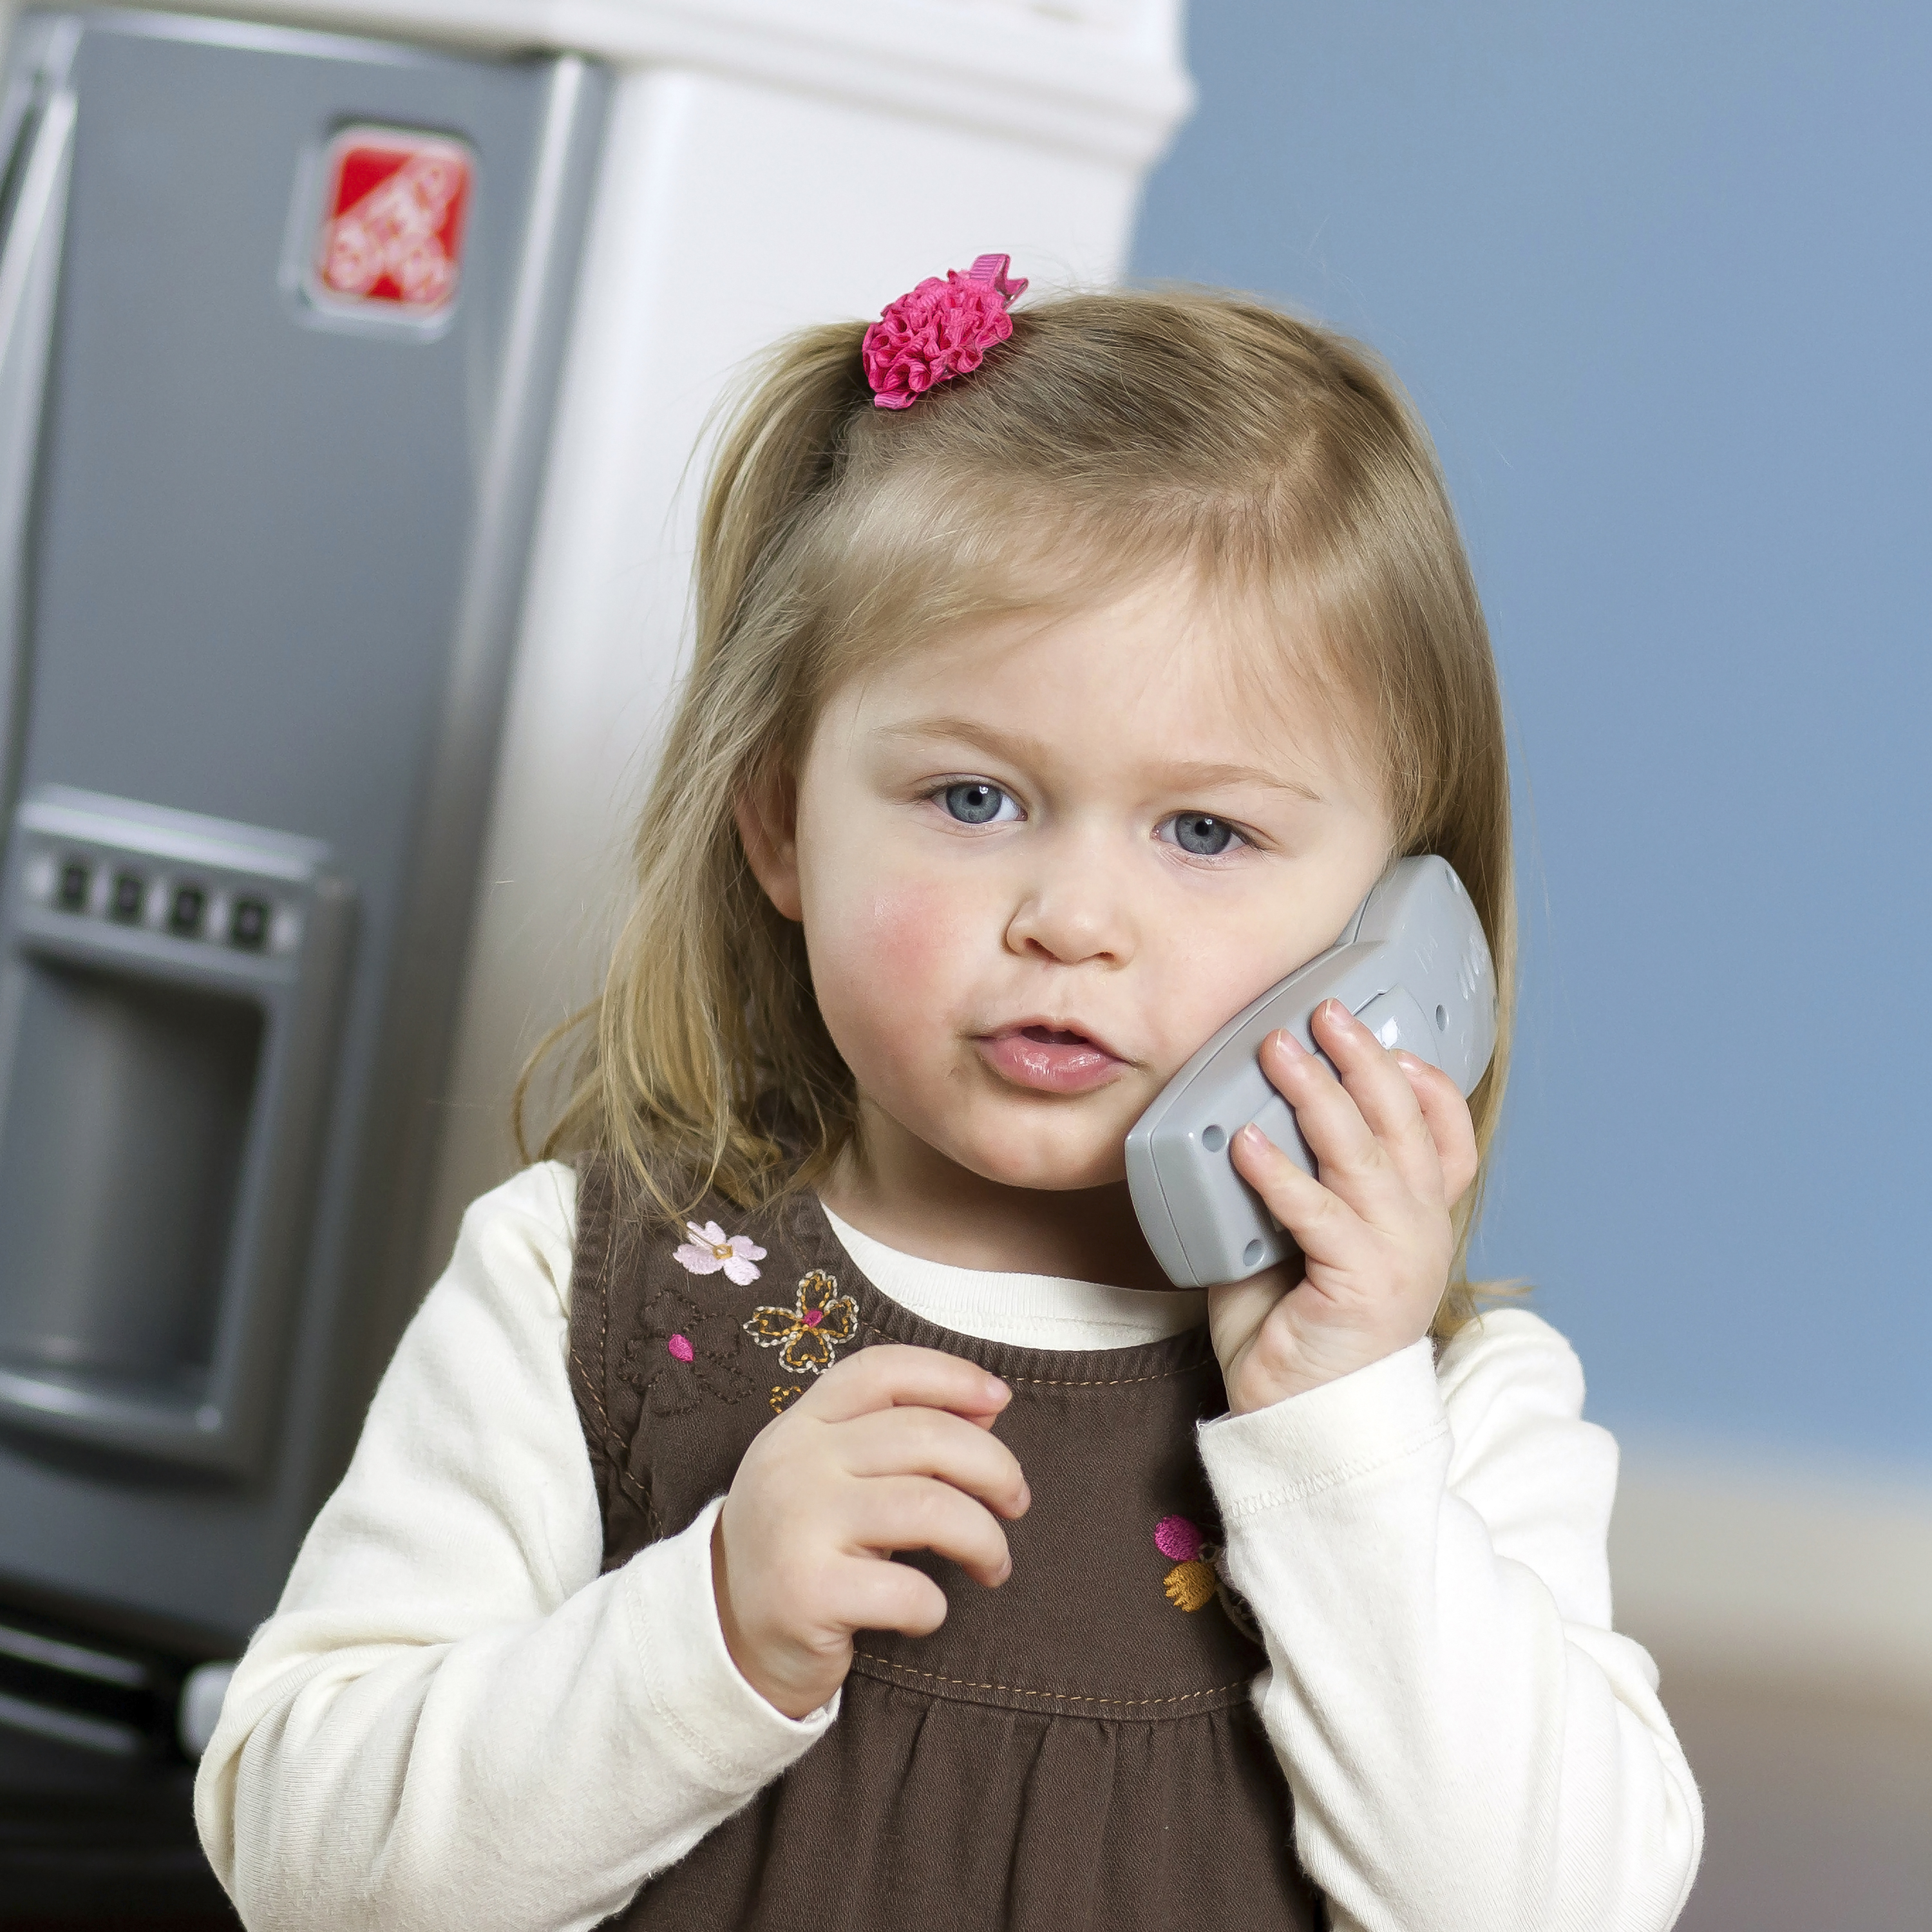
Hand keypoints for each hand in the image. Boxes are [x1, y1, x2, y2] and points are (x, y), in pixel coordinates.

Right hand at [710, 1344, 1029, 1718]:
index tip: (1000, 1400)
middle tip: (1016, 1501)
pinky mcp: (808, 1594)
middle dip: (993, 1467)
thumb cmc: (804, 1547)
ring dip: (984, 1539)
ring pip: (929, 1509)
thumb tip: (987, 1411)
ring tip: (994, 1564)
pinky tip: (926, 1613)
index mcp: (803, 1425)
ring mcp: (798, 1526)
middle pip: (924, 1436)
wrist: (728, 1637)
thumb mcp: (836, 1477)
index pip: (881, 1371)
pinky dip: (936, 1606)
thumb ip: (899, 1438)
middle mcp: (796, 1464)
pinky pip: (907, 1590)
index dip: (950, 1374)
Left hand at [1207, 998, 1479, 1414]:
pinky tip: (1247, 1141)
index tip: (1390, 1038)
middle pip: (1405, 1123)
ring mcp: (1398, 1257)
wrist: (1305, 1422)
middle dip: (1364, 1058)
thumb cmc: (1297, 1330)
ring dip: (1317, 1095)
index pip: (1447, 1137)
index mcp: (1417, 1219)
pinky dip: (1280, 1173)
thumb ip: (1294, 1186)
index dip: (1427, 1083)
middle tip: (1323, 1011)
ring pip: (1363, 1155)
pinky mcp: (1362, 1287)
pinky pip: (1317, 1214)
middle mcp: (1420, 1231)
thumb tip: (1244, 1121)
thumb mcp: (1301, 1243)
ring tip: (1276, 1051)